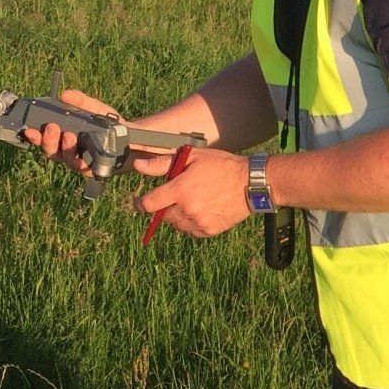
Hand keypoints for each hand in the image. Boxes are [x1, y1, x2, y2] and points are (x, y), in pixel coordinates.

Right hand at [23, 88, 119, 175]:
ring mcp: (81, 161)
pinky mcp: (95, 169)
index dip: (35, 136)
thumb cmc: (108, 124)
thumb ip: (81, 101)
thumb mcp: (95, 109)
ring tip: (70, 136)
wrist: (130, 137)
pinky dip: (82, 165)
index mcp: (63, 137)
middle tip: (52, 128)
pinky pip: (86, 170)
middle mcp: (69, 151)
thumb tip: (65, 94)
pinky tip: (83, 160)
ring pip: (67, 160)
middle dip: (48, 140)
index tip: (29, 129)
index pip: (44, 139)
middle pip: (52, 151)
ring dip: (66, 149)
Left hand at [134, 148, 250, 238]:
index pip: (149, 204)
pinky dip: (191, 224)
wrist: (250, 183)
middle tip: (177, 196)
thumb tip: (137, 166)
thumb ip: (162, 163)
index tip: (139, 201)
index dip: (140, 203)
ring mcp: (199, 221)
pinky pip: (191, 231)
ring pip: (176, 225)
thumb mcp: (192, 157)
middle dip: (164, 206)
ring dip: (177, 216)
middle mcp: (187, 208)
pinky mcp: (210, 230)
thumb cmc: (221, 165)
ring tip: (191, 202)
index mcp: (179, 189)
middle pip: (162, 215)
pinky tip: (201, 211)